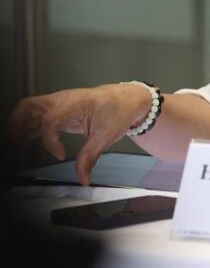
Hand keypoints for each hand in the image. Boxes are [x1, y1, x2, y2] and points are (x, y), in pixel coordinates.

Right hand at [7, 84, 151, 184]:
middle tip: (12, 146)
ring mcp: (60, 104)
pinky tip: (27, 147)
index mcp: (75, 102)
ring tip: (15, 151)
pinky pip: (38, 119)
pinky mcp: (61, 112)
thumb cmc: (120, 110)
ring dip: (20, 129)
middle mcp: (63, 100)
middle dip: (16, 125)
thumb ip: (91, 156)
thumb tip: (82, 178)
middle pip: (28, 107)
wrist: (130, 99)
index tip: (59, 155)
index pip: (50, 120)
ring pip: (30, 112)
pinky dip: (29, 132)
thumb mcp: (107, 135)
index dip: (50, 140)